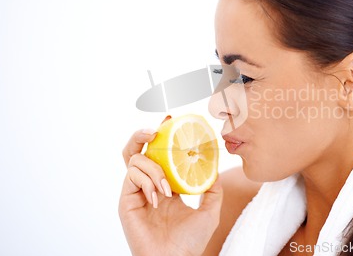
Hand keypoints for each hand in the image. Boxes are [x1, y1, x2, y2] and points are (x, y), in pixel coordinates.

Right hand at [118, 118, 222, 255]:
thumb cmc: (190, 242)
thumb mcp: (209, 210)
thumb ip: (212, 188)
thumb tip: (216, 166)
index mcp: (165, 185)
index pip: (159, 154)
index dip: (162, 136)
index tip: (170, 120)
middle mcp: (147, 185)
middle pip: (137, 150)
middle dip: (142, 134)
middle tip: (156, 129)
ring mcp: (135, 192)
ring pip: (134, 160)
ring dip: (154, 168)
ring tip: (167, 188)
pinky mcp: (126, 201)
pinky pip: (132, 177)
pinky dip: (147, 181)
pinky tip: (158, 199)